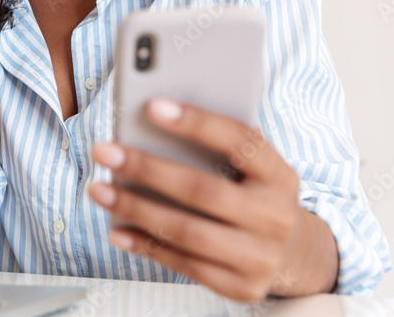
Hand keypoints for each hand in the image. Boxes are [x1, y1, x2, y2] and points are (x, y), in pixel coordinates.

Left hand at [87, 98, 338, 302]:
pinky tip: (116, 230)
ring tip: (98, 189)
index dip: (196, 122)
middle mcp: (275, 216)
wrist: (295, 253)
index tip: (151, 106)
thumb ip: (216, 145)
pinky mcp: (240, 287)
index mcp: (279, 174)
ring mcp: (260, 256)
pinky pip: (183, 264)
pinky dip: (145, 245)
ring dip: (135, 209)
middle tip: (105, 151)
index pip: (238, 140)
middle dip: (147, 168)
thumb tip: (152, 120)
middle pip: (202, 190)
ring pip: (187, 231)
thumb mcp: (252, 166)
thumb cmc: (255, 192)